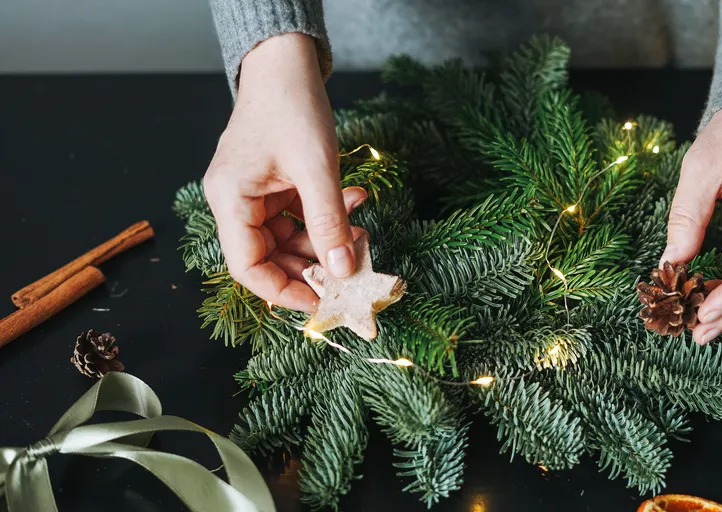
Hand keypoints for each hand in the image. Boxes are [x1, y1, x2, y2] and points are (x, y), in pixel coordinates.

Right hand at [204, 33, 366, 311]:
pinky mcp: (274, 185)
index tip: (323, 302)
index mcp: (230, 200)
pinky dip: (327, 216)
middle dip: (314, 265)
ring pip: (290, 238)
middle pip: (271, 257)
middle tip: (354, 270)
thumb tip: (342, 271)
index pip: (247, 267)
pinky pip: (299, 215)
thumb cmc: (292, 106)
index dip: (284, 291)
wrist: (287, 62)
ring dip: (327, 240)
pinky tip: (354, 202)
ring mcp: (255, 194)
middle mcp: (236, 202)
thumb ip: (329, 222)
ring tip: (361, 232)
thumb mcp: (316, 169)